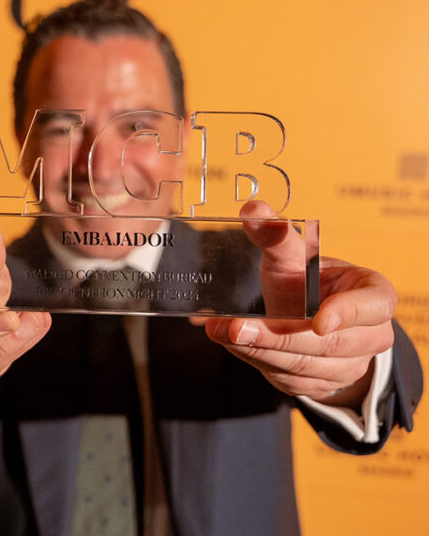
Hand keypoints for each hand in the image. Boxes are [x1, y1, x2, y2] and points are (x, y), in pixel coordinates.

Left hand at [197, 201, 394, 407]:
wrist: (307, 315)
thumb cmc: (306, 280)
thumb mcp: (292, 255)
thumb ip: (275, 234)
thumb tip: (252, 210)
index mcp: (374, 295)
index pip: (372, 306)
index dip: (347, 314)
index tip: (319, 320)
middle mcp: (369, 336)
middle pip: (326, 344)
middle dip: (276, 337)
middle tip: (236, 327)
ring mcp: (348, 365)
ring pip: (303, 365)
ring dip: (257, 350)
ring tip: (221, 332)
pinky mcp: (321, 385)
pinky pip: (289, 380)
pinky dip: (255, 361)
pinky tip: (230, 343)